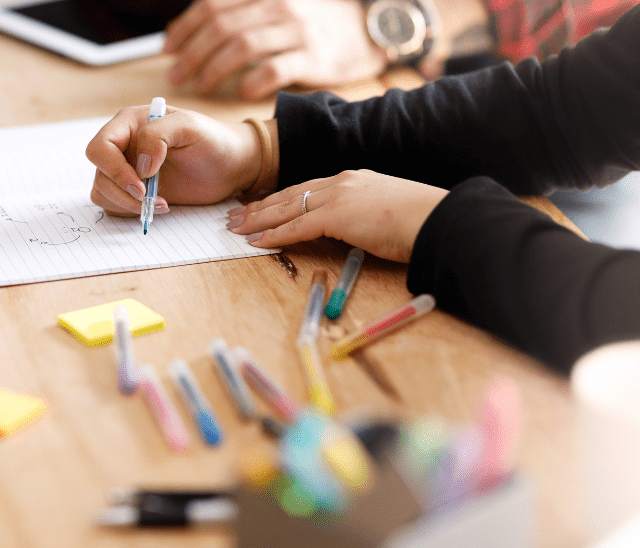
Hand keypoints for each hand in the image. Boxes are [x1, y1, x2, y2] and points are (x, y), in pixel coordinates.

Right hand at [86, 105, 262, 214]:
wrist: (230, 166)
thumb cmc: (213, 140)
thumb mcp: (190, 127)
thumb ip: (158, 135)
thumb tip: (140, 165)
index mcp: (130, 123)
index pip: (100, 147)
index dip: (115, 169)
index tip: (142, 183)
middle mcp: (123, 145)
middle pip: (100, 173)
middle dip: (122, 191)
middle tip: (149, 198)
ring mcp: (126, 169)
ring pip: (102, 191)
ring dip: (127, 204)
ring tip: (160, 203)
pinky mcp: (133, 190)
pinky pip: (113, 204)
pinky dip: (131, 211)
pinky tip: (159, 206)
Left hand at [164, 0, 388, 98]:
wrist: (367, 31)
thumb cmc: (312, 25)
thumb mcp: (276, 8)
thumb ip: (240, 14)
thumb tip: (191, 30)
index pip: (212, 5)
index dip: (185, 27)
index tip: (168, 49)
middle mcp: (277, 7)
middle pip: (221, 26)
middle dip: (192, 52)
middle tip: (176, 75)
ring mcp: (296, 31)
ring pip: (242, 46)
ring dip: (214, 68)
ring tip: (200, 86)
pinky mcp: (313, 57)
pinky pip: (276, 68)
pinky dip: (254, 81)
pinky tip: (242, 92)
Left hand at [226, 169, 447, 261]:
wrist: (438, 220)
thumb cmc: (420, 223)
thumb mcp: (386, 214)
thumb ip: (364, 218)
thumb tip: (354, 234)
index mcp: (353, 180)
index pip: (306, 189)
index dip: (280, 199)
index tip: (260, 206)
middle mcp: (342, 182)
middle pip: (289, 194)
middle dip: (259, 206)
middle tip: (234, 215)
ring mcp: (339, 196)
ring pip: (287, 208)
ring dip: (258, 219)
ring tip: (235, 228)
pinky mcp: (337, 215)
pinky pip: (296, 226)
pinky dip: (273, 234)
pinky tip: (256, 241)